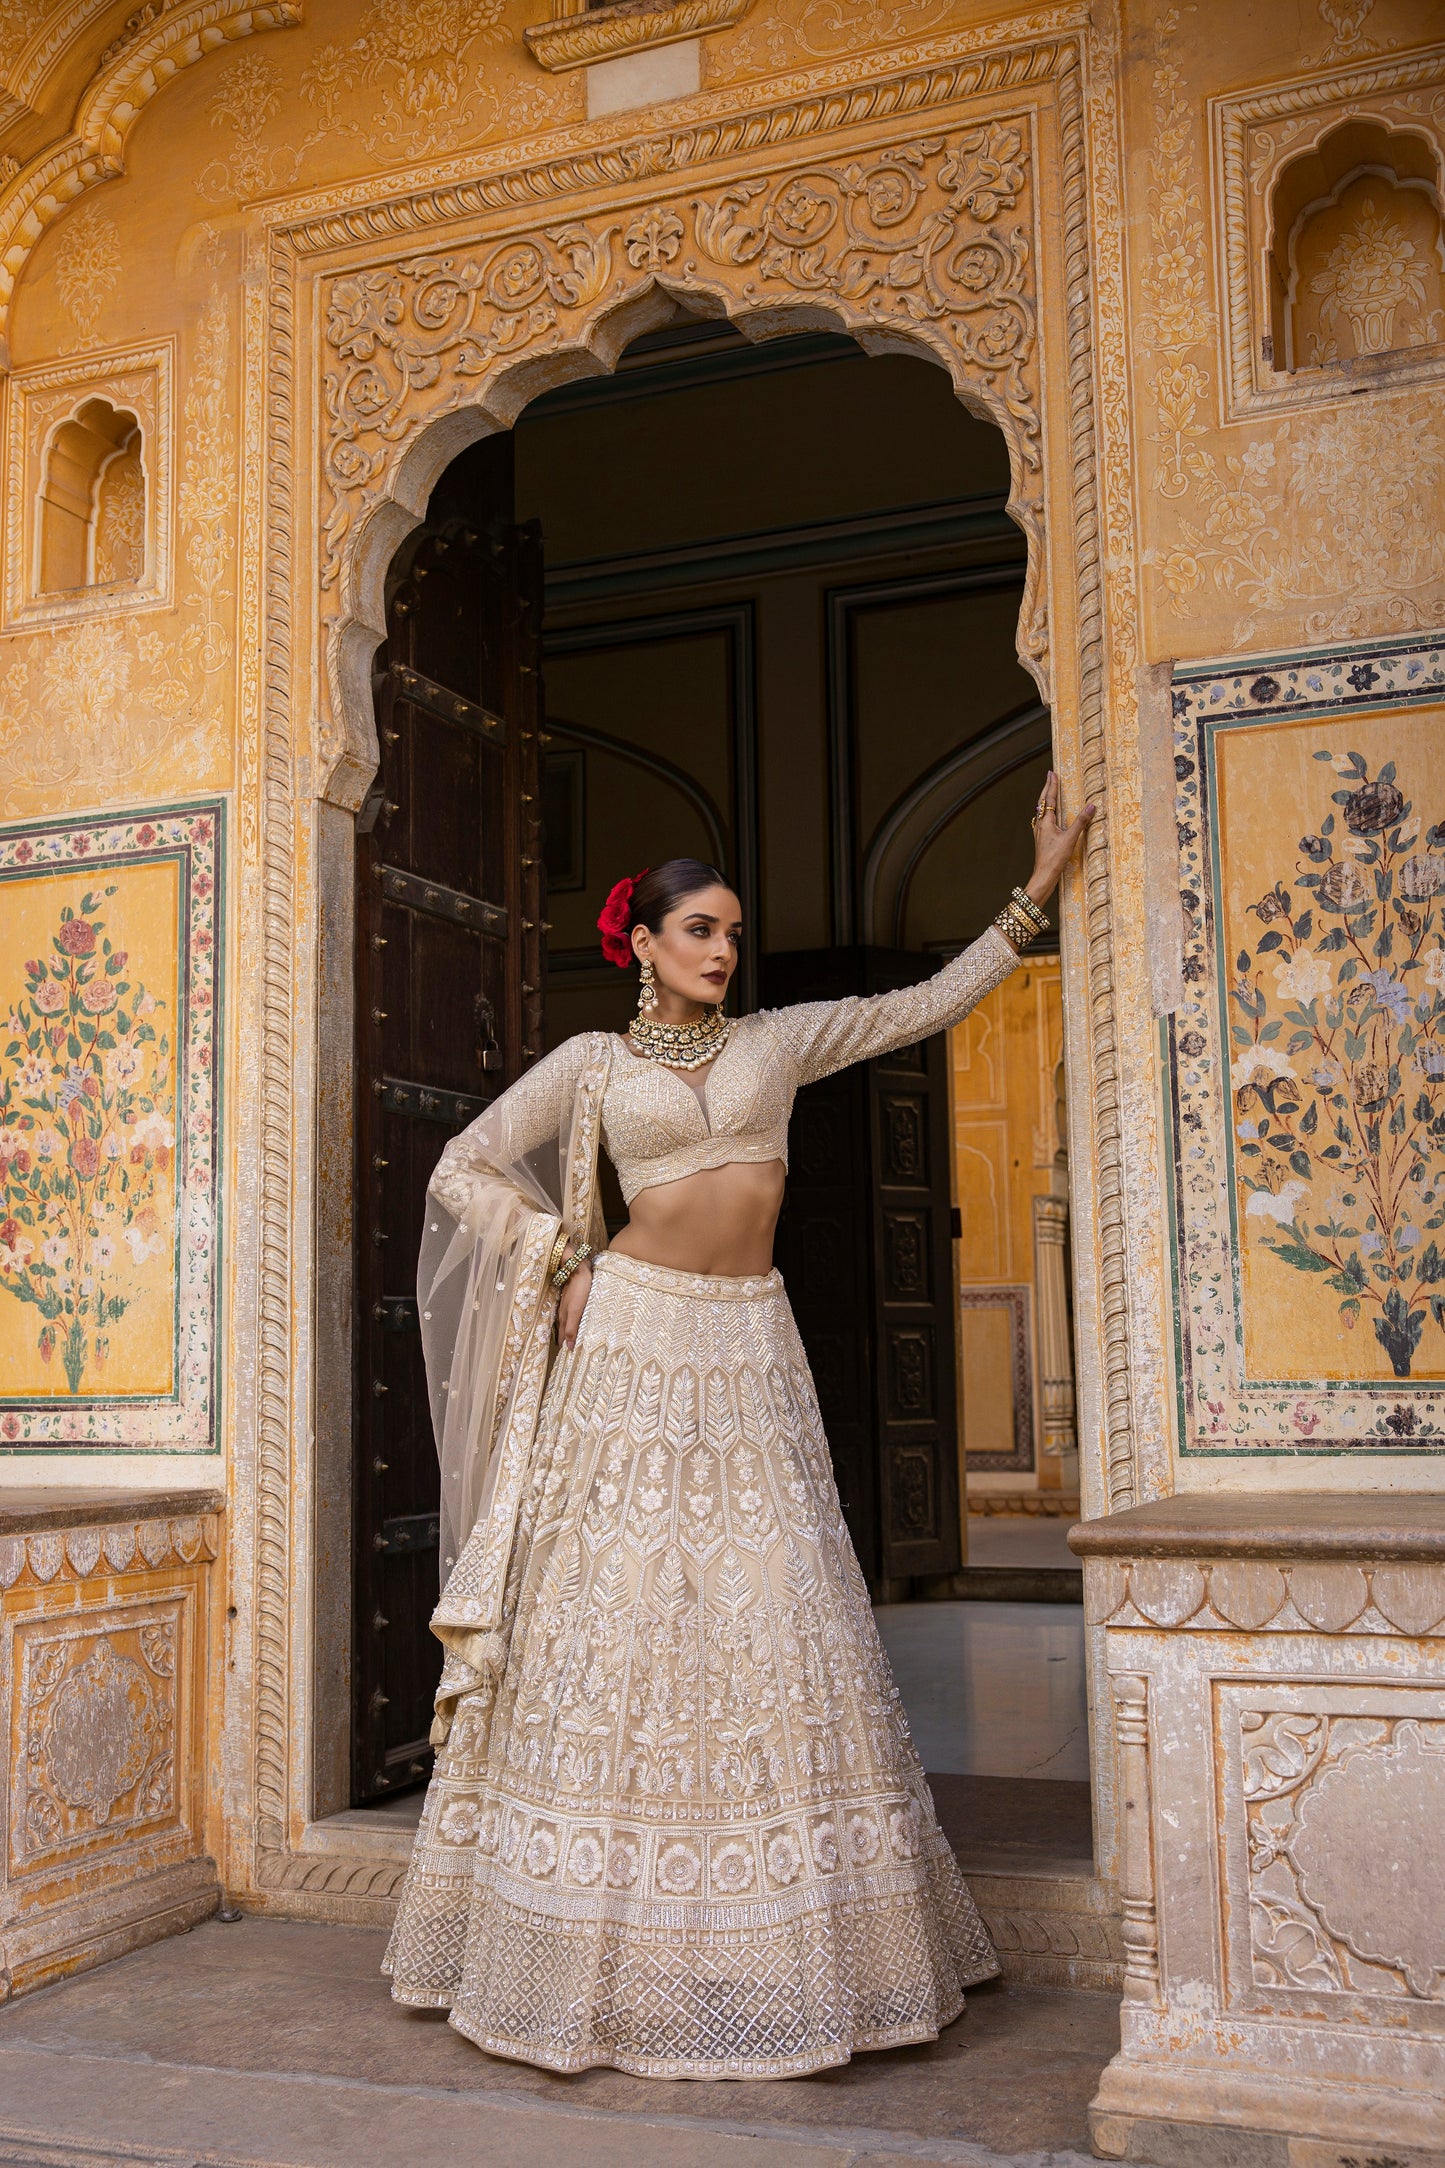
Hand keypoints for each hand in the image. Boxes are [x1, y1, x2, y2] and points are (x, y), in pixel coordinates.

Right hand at [557, 1259, 592, 1348]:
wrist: (577, 1269)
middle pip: (563, 1331)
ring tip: (573, 1341)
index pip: (562, 1337)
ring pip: (567, 1323)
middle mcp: (563, 1313)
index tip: (567, 1358)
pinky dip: (573, 1323)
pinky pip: (571, 1315)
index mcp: (564, 1317)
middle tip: (570, 1352)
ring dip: (569, 1332)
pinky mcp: (572, 1300)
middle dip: (566, 1341)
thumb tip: (569, 1346)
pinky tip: (577, 1323)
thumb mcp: (576, 1311)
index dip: (564, 1346)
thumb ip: (571, 1327)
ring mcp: (567, 1306)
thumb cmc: (579, 1290)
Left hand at [1025, 769, 1094, 907]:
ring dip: (1045, 799)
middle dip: (1047, 788)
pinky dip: (1046, 812)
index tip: (1052, 773)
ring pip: (1041, 811)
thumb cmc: (1054, 858)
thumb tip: (1091, 806)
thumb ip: (1081, 822)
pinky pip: (1043, 820)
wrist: (1043, 876)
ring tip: (1048, 791)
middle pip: (1042, 802)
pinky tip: (1048, 817)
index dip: (1051, 785)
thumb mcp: (1070, 839)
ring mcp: (1039, 832)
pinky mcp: (1042, 840)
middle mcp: (1040, 825)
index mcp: (1046, 822)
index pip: (1048, 799)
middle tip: (1050, 776)